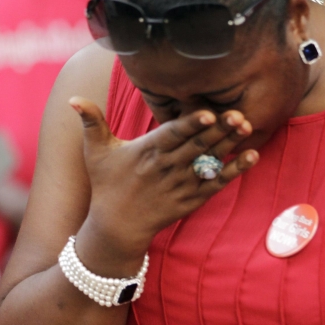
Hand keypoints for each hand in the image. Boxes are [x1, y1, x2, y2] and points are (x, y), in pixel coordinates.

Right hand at [70, 97, 258, 271]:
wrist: (116, 226)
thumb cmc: (106, 183)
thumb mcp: (96, 151)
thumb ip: (91, 120)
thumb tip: (72, 98)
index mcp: (147, 151)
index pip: (172, 134)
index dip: (190, 124)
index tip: (208, 113)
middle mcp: (166, 167)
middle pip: (197, 145)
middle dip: (219, 130)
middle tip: (240, 114)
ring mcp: (181, 185)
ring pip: (209, 161)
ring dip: (230, 145)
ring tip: (249, 128)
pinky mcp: (192, 200)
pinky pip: (216, 184)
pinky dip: (234, 171)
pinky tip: (252, 157)